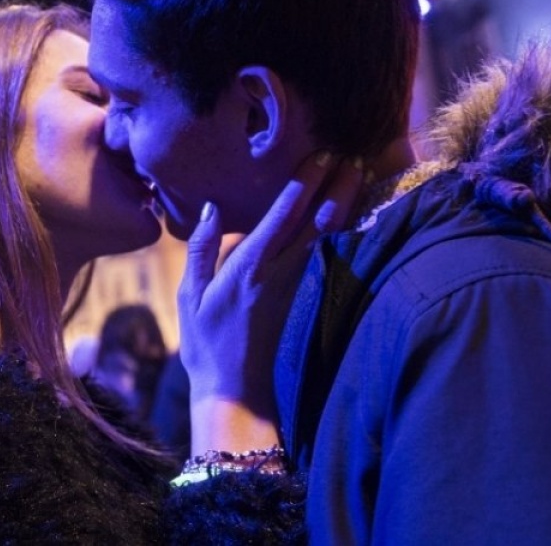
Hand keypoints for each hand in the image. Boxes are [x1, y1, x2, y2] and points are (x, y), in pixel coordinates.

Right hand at [179, 153, 363, 452]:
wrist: (237, 395)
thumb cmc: (206, 345)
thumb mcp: (189, 296)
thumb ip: (202, 250)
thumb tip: (213, 208)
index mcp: (248, 269)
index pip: (283, 216)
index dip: (304, 184)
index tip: (321, 155)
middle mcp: (280, 275)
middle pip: (317, 223)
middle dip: (337, 187)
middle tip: (355, 155)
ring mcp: (299, 290)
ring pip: (329, 240)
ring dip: (346, 206)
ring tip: (362, 177)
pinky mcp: (309, 303)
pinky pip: (330, 259)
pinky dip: (344, 235)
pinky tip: (354, 218)